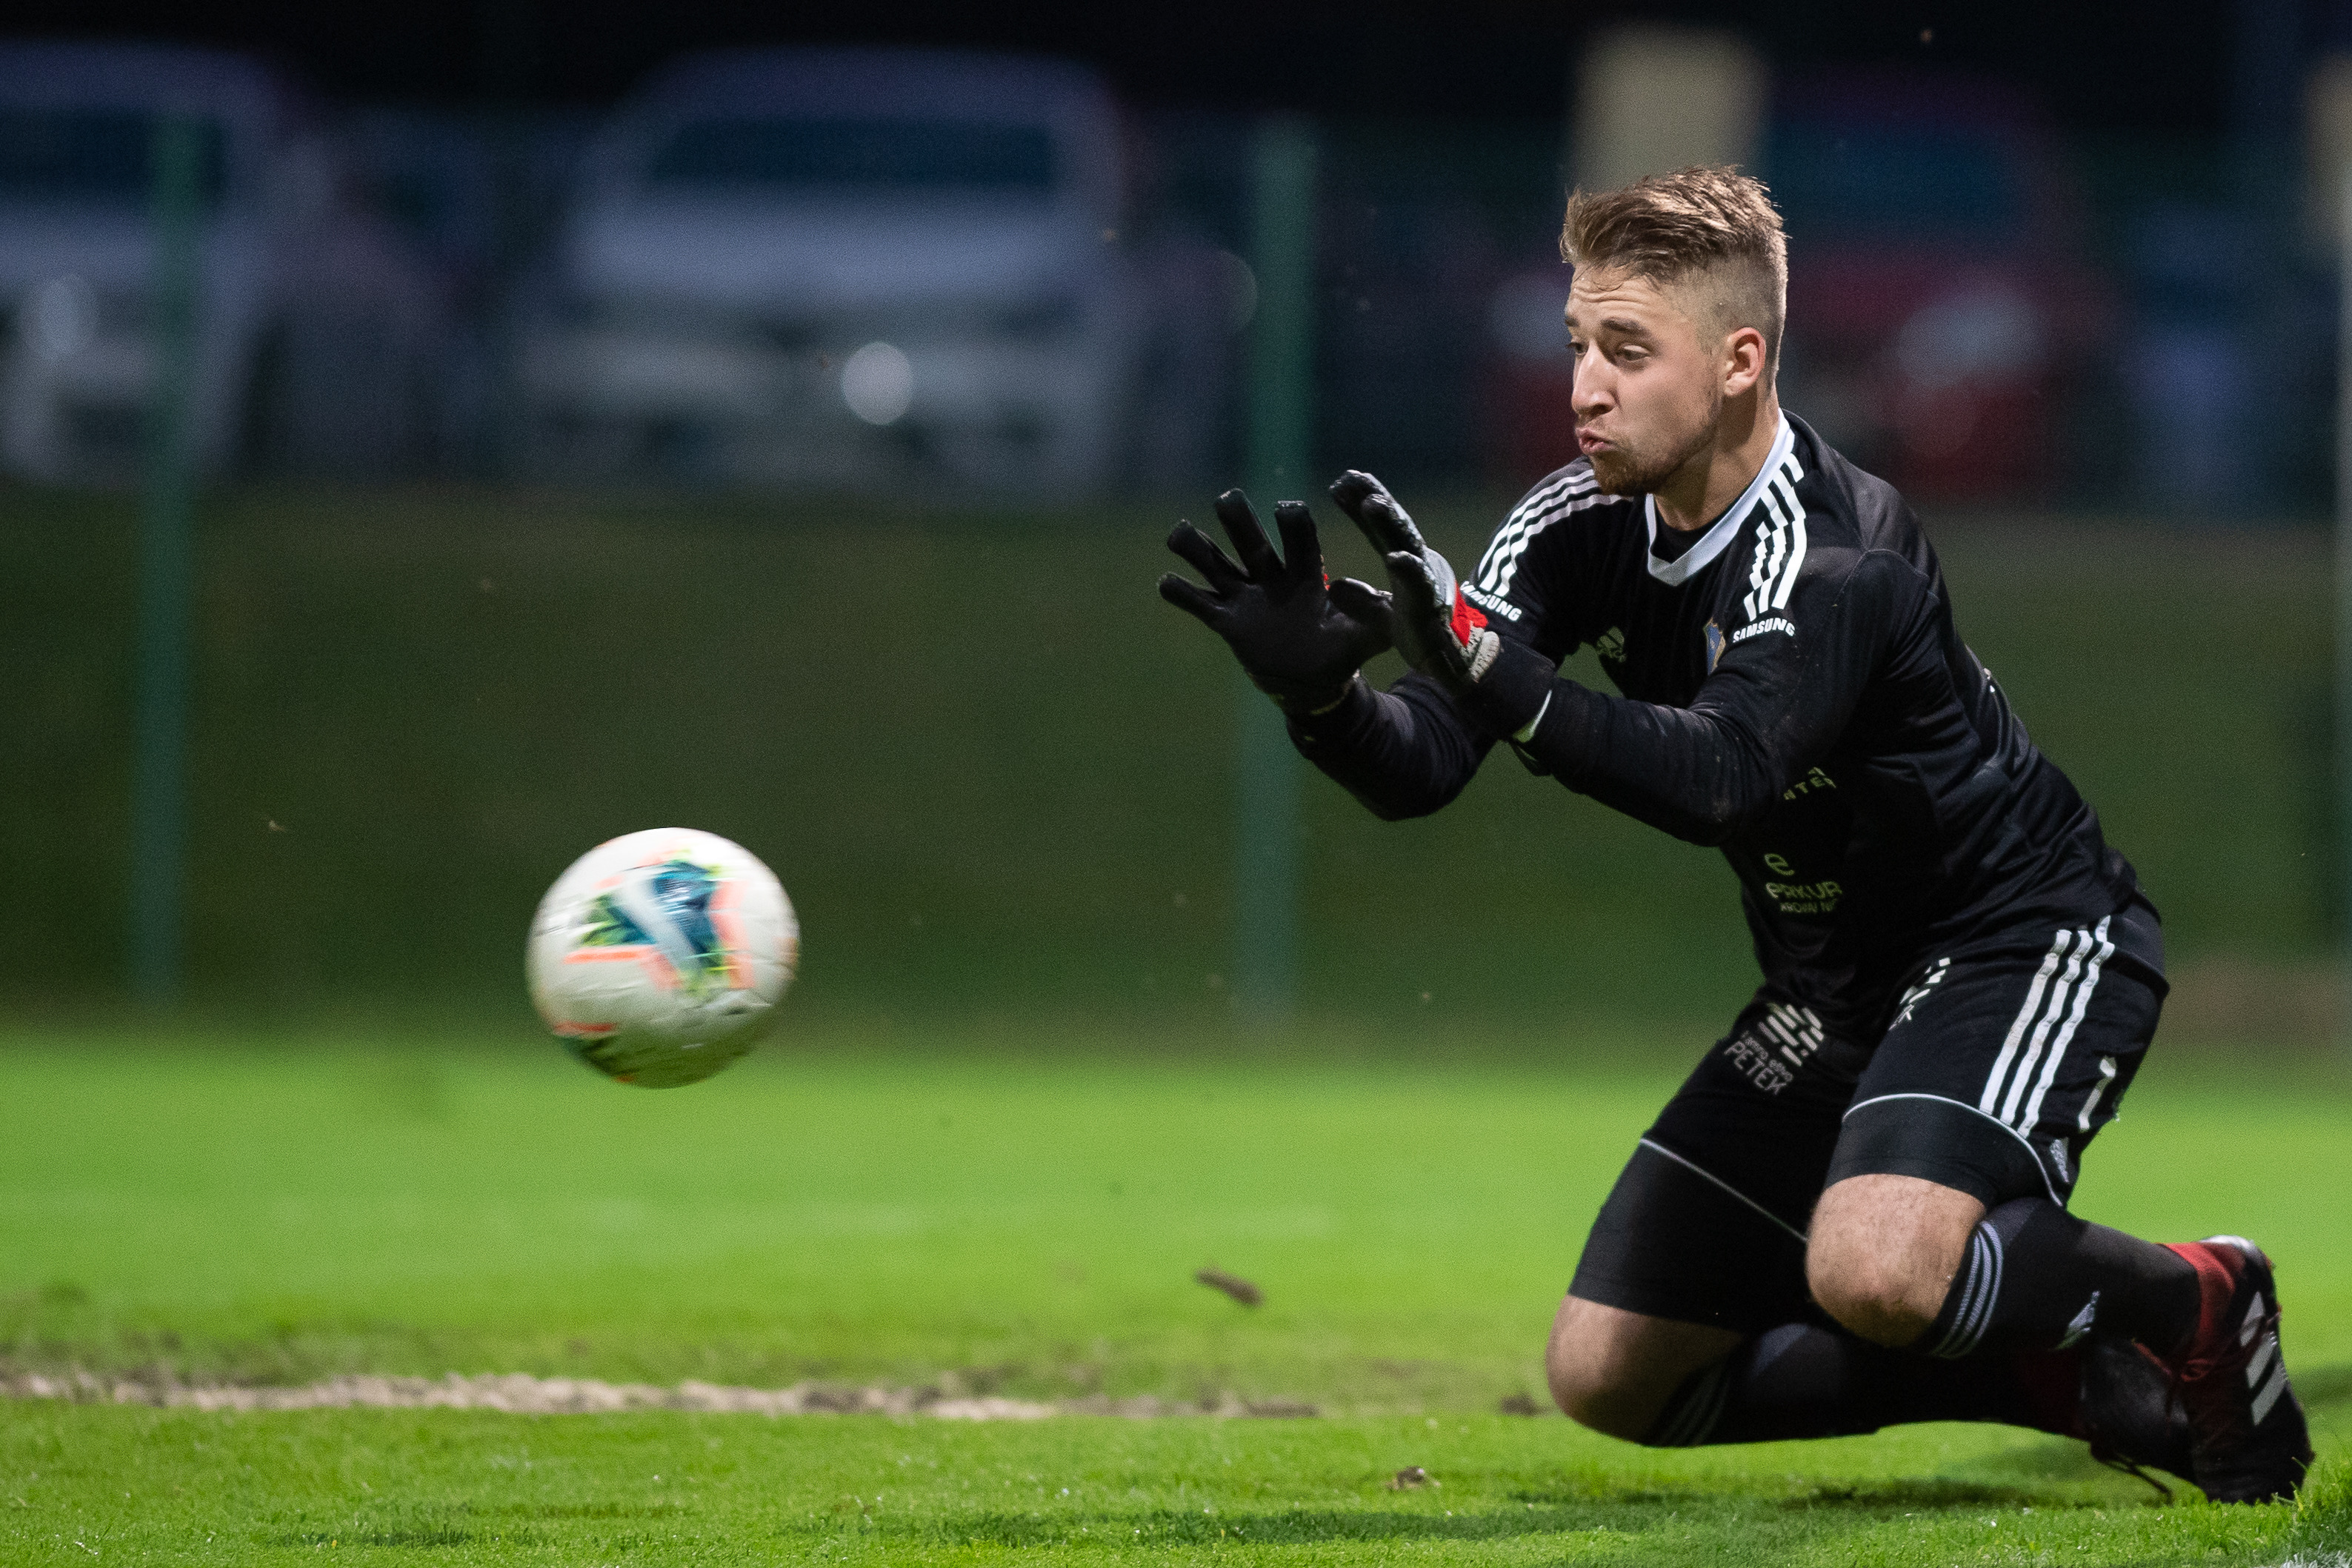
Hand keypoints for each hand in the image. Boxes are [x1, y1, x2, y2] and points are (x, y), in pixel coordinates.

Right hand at [1159, 489, 1391, 713]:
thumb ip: (1376, 620)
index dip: (1292, 521)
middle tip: (1228, 499)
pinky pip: (1198, 603)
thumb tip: (1392, 604)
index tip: (1287, 509)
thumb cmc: (1339, 653)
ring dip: (1196, 547)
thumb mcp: (1365, 638)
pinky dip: (1180, 593)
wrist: (1312, 683)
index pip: (1297, 538)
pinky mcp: (1227, 623)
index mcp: (1305, 575)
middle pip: (1249, 539)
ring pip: (1215, 563)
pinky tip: (1167, 582)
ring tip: (1179, 533)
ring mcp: (1246, 598)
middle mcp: (1271, 578)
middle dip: (1238, 519)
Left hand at [1327, 470, 1499, 688]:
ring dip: (1391, 524)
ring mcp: (1427, 580)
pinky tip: (1396, 557)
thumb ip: (1362, 599)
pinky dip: (1410, 569)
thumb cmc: (1420, 631)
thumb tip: (1334, 587)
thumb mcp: (1382, 614)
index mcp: (1405, 563)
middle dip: (1375, 498)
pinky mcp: (1432, 604)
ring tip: (1373, 502)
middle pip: (1394, 526)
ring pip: (1409, 546)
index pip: (1380, 530)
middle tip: (1352, 476)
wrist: (1452, 662)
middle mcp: (1419, 564)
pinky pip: (1421, 585)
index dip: (1361, 507)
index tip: (1340, 483)